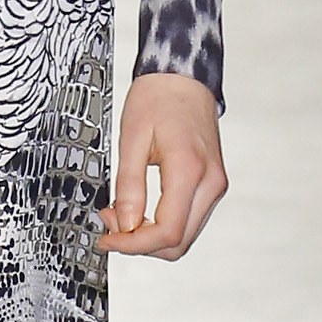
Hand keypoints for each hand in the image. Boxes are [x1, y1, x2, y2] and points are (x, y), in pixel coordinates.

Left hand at [100, 72, 227, 259]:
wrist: (183, 77)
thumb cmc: (157, 98)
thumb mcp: (131, 138)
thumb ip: (129, 185)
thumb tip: (126, 225)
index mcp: (189, 170)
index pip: (167, 232)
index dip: (133, 245)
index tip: (107, 239)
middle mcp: (210, 183)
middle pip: (178, 243)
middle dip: (140, 243)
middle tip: (110, 224)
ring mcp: (215, 185)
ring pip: (184, 236)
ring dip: (150, 236)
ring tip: (121, 214)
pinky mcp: (211, 184)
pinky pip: (188, 220)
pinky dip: (163, 224)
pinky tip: (141, 210)